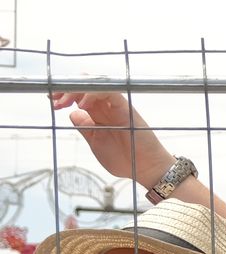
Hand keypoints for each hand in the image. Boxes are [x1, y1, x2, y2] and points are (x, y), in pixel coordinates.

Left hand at [50, 92, 175, 186]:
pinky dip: (93, 94)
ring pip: (94, 84)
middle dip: (65, 89)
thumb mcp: (96, 143)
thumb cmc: (125, 159)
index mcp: (98, 114)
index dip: (63, 94)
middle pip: (84, 85)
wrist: (146, 169)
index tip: (51, 101)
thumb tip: (72, 113)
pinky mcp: (125, 108)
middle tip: (53, 100)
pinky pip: (109, 91)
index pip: (79, 94)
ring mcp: (116, 106)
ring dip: (75, 90)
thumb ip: (85, 128)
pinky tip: (83, 105)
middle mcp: (106, 106)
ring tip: (63, 102)